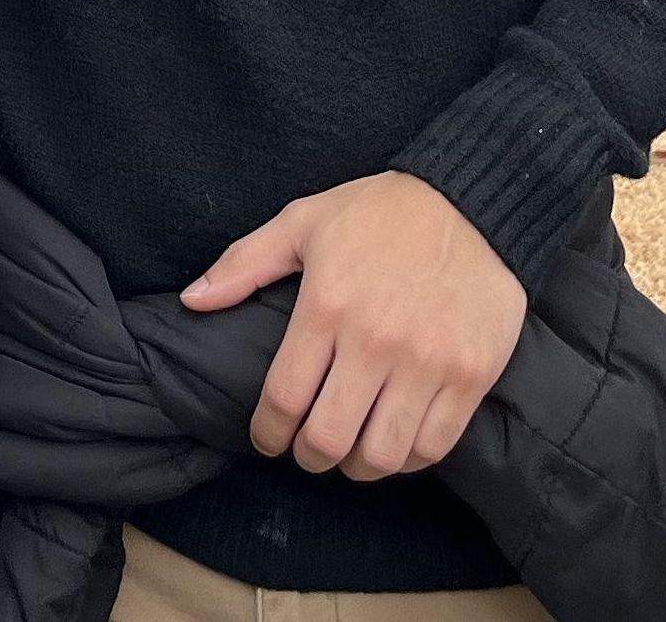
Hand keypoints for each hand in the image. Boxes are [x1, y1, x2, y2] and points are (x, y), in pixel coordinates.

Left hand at [179, 171, 525, 481]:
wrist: (471, 200)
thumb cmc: (380, 211)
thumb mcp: (305, 221)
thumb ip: (245, 263)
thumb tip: (193, 300)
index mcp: (327, 303)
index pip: (283, 399)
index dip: (268, 432)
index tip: (268, 436)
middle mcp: (376, 339)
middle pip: (328, 439)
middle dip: (308, 456)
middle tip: (308, 447)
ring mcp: (428, 361)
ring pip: (380, 456)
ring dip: (357, 464)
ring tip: (351, 448)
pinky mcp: (471, 374)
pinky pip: (432, 447)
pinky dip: (407, 458)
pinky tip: (395, 439)